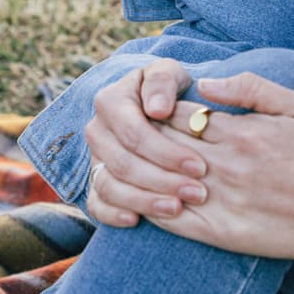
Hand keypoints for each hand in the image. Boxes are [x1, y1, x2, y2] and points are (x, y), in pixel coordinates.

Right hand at [85, 59, 209, 226]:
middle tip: (197, 192)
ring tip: (177, 209)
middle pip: (124, 163)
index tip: (200, 166)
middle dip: (163, 181)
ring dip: (144, 201)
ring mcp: (94, 157)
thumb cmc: (166, 88)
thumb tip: (158, 109)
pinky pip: (96, 204)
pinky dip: (112, 215)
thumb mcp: (168, 73)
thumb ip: (163, 82)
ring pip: (110, 186)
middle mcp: (97, 130)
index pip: (136, 133)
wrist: (153, 104)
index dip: (168, 153)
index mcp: (111, 101)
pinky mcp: (94, 180)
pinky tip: (137, 220)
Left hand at [144, 71, 293, 275]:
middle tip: (133, 132)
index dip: (159, 108)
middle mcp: (227, 166)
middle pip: (165, 146)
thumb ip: (251, 88)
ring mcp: (223, 202)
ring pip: (163, 183)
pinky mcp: (223, 235)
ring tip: (133, 162)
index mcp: (242, 132)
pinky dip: (152, 208)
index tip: (154, 107)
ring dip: (142, 171)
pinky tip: (142, 199)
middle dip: (145, 136)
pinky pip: (174, 222)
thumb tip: (206, 82)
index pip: (179, 114)